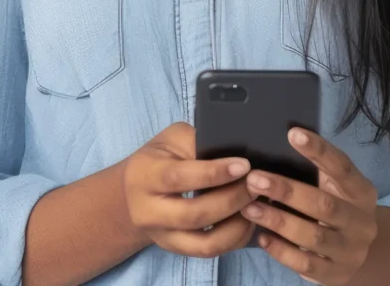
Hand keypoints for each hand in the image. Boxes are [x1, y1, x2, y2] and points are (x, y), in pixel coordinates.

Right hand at [122, 121, 256, 257]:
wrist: (134, 191)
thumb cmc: (160, 157)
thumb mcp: (172, 138)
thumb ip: (199, 142)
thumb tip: (235, 152)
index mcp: (146, 176)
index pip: (179, 178)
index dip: (214, 173)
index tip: (243, 166)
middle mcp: (149, 212)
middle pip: (194, 214)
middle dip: (231, 199)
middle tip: (255, 184)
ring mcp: (163, 236)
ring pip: (204, 243)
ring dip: (237, 225)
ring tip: (255, 203)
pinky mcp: (177, 249)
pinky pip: (210, 251)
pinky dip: (234, 238)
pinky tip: (248, 219)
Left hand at [240, 127, 378, 284]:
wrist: (359, 251)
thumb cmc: (339, 205)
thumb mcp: (338, 187)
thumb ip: (319, 171)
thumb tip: (280, 144)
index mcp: (362, 192)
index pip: (342, 167)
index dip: (319, 150)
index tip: (293, 133)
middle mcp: (361, 222)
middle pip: (323, 205)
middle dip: (286, 191)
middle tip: (254, 179)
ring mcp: (350, 251)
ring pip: (312, 235)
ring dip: (278, 221)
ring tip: (249, 208)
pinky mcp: (335, 274)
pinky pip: (306, 264)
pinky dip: (282, 251)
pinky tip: (262, 237)